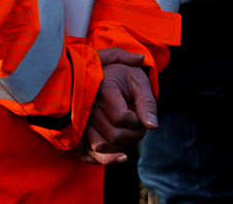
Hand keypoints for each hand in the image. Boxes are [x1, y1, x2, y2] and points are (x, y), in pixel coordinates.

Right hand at [79, 48, 156, 164]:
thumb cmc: (126, 78)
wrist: (107, 74)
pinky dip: (107, 158)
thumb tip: (153, 126)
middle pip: (114, 136)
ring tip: (128, 132)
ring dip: (122, 145)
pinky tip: (122, 156)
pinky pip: (89, 153)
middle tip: (139, 124)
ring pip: (102, 147)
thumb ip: (148, 103)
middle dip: (134, 135)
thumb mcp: (140, 83)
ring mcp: (81, 120)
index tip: (141, 114)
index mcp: (102, 90)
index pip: (121, 117)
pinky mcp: (79, 132)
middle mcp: (87, 106)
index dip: (137, 121)